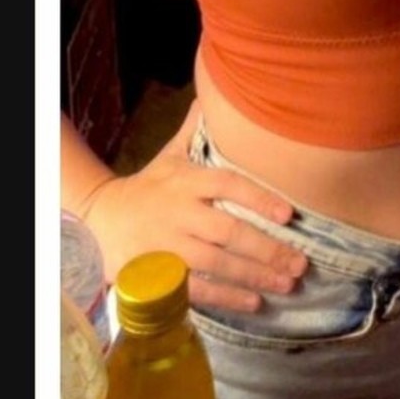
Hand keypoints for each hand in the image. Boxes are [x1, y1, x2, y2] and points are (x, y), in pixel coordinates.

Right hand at [82, 99, 308, 312]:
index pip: (228, 185)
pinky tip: (253, 302)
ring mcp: (169, 246)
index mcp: (186, 181)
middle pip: (228, 231)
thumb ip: (194, 130)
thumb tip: (213, 96)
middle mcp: (180, 213)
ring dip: (254, 275)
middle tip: (301, 262)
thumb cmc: (147, 187)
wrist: (99, 220)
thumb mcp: (169, 156)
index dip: (259, 198)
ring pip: (216, 263)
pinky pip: (196, 289)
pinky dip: (226, 297)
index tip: (289, 214)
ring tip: (287, 283)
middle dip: (267, 248)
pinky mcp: (158, 275)